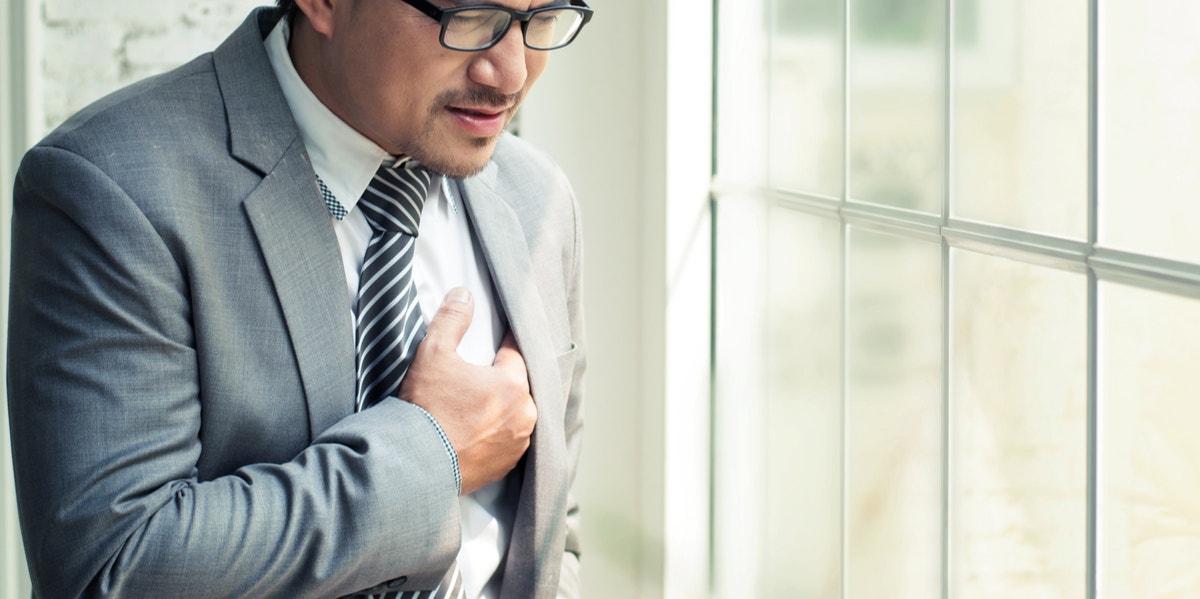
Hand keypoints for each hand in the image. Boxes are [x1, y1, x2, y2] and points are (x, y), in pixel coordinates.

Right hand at [399, 287, 536, 494]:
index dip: (504, 343)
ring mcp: (516, 444)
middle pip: (518, 385)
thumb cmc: (425, 408)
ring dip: (502, 408)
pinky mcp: (505, 467)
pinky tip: (476, 430)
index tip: (499, 339)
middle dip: (502, 378)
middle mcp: (524, 416)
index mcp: (513, 385)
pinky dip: (496, 433)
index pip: (515, 353)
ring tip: (477, 404)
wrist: (414, 464)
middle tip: (479, 376)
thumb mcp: (434, 353)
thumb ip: (452, 319)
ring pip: (515, 414)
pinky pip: (507, 441)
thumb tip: (464, 293)